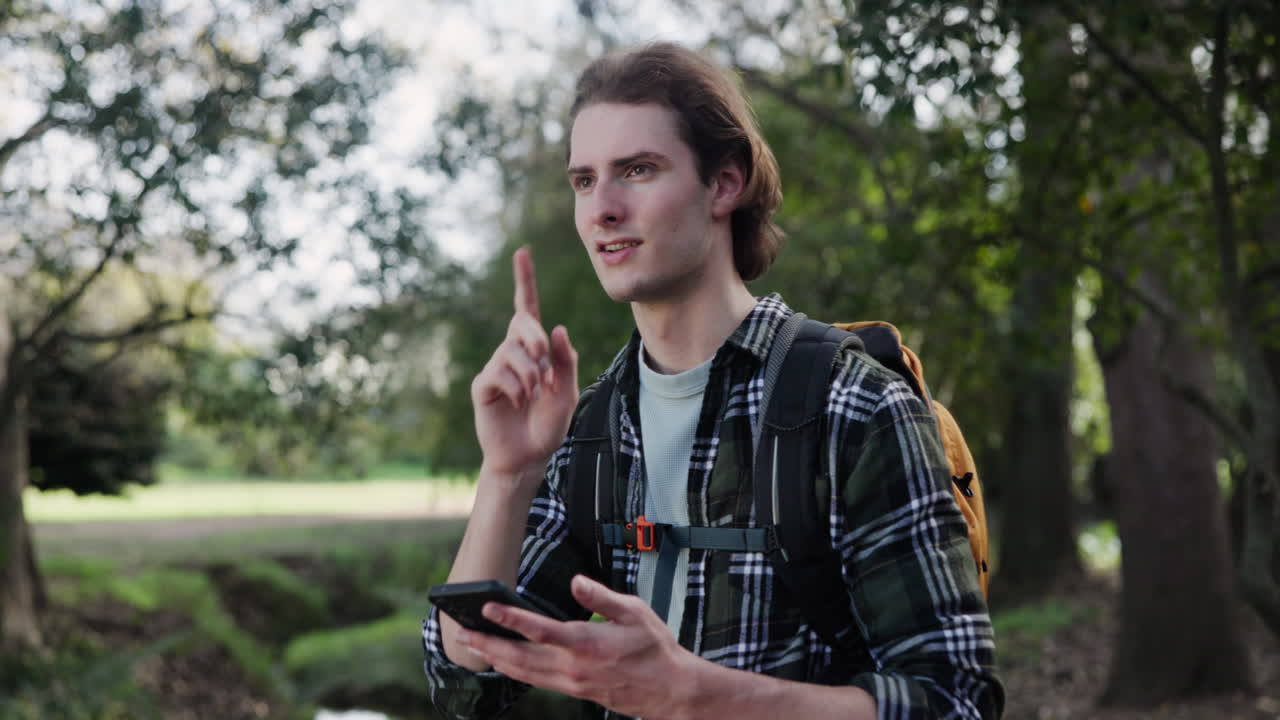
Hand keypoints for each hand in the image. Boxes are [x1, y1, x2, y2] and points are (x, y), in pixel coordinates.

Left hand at [457, 575, 693, 719]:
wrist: (669, 690)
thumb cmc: (654, 648)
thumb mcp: (634, 613)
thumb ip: (601, 597)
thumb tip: (576, 581)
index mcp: (586, 644)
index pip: (539, 630)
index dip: (510, 618)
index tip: (488, 607)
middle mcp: (573, 667)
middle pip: (521, 657)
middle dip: (490, 644)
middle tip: (464, 634)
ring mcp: (572, 683)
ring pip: (524, 673)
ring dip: (497, 658)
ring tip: (475, 646)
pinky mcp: (574, 690)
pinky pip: (537, 681)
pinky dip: (516, 671)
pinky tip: (505, 662)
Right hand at [471, 247, 578, 479]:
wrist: (529, 457)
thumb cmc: (548, 424)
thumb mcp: (567, 392)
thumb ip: (565, 361)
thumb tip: (556, 327)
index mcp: (534, 350)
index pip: (527, 309)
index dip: (525, 281)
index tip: (522, 252)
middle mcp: (513, 353)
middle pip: (522, 324)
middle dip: (536, 340)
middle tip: (545, 368)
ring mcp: (496, 368)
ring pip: (513, 351)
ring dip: (530, 374)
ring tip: (533, 395)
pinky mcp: (484, 386)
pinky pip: (499, 373)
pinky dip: (516, 388)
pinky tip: (519, 403)